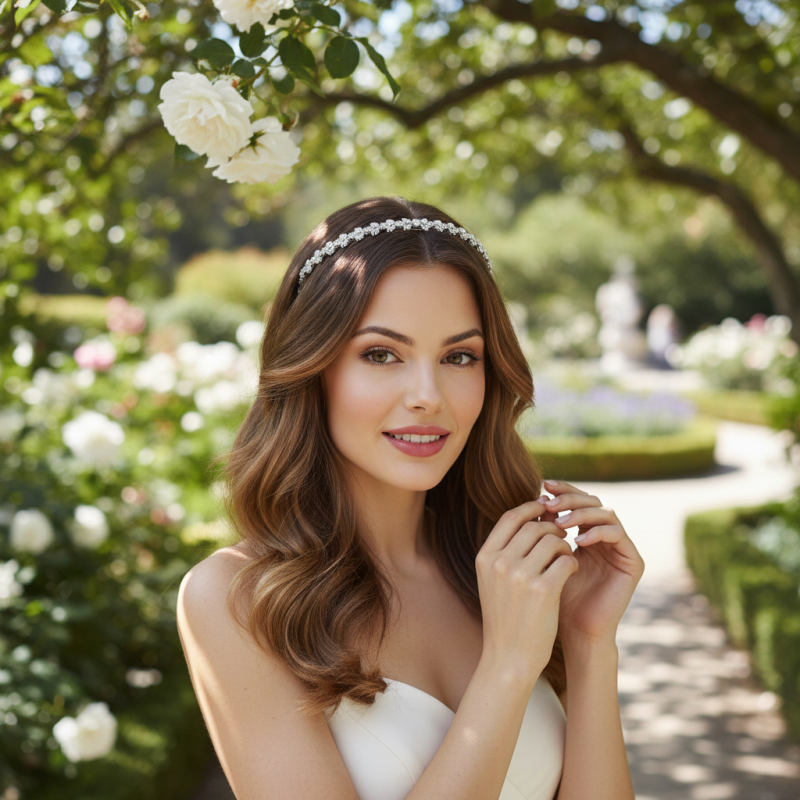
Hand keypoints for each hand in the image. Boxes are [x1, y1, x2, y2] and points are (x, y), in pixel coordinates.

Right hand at [476, 500, 578, 684]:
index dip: (530, 507)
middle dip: (553, 528)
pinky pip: (566, 560)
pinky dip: (573, 562)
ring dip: (564, 545)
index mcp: (485, 557)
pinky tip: (573, 570)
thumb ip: (506, 551)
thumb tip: (531, 520)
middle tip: (563, 536)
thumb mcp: (493, 580)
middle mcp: (500, 563)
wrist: (509, 658)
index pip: (510, 517)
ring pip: (553, 541)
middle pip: (534, 527)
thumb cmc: (505, 618)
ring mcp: (520, 576)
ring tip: (566, 556)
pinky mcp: (544, 590)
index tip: (545, 506)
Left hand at [539, 480, 643, 644]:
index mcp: (585, 531)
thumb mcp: (546, 558)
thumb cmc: (555, 597)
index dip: (562, 490)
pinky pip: (619, 535)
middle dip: (570, 498)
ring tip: (559, 523)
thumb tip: (539, 499)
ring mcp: (621, 548)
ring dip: (581, 513)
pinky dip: (598, 532)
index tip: (542, 486)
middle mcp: (606, 536)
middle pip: (593, 501)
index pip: (577, 500)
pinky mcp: (633, 561)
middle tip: (549, 503)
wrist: (575, 631)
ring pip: (606, 513)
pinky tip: (578, 540)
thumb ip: (546, 531)